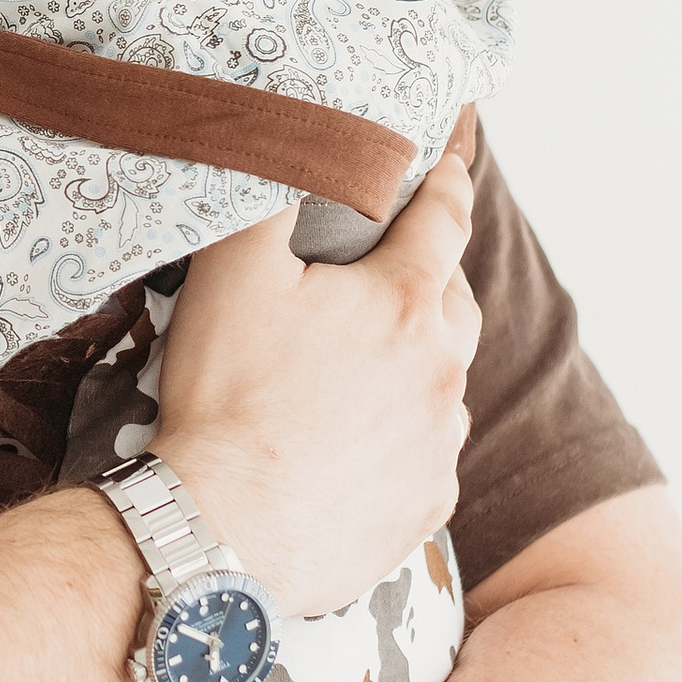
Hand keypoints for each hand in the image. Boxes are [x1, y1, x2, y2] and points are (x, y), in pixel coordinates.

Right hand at [149, 147, 479, 615]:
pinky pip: (429, 455)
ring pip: (445, 382)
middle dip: (434, 276)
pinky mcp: (428, 503)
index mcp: (402, 302)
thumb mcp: (230, 276)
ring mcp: (440, 442)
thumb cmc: (226, 402)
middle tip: (394, 272)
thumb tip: (291, 148)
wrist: (224, 533)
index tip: (452, 164)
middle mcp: (441, 368)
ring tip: (361, 373)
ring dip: (417, 365)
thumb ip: (270, 198)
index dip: (448, 182)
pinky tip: (357, 445)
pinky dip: (405, 439)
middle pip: (457, 301)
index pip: (445, 218)